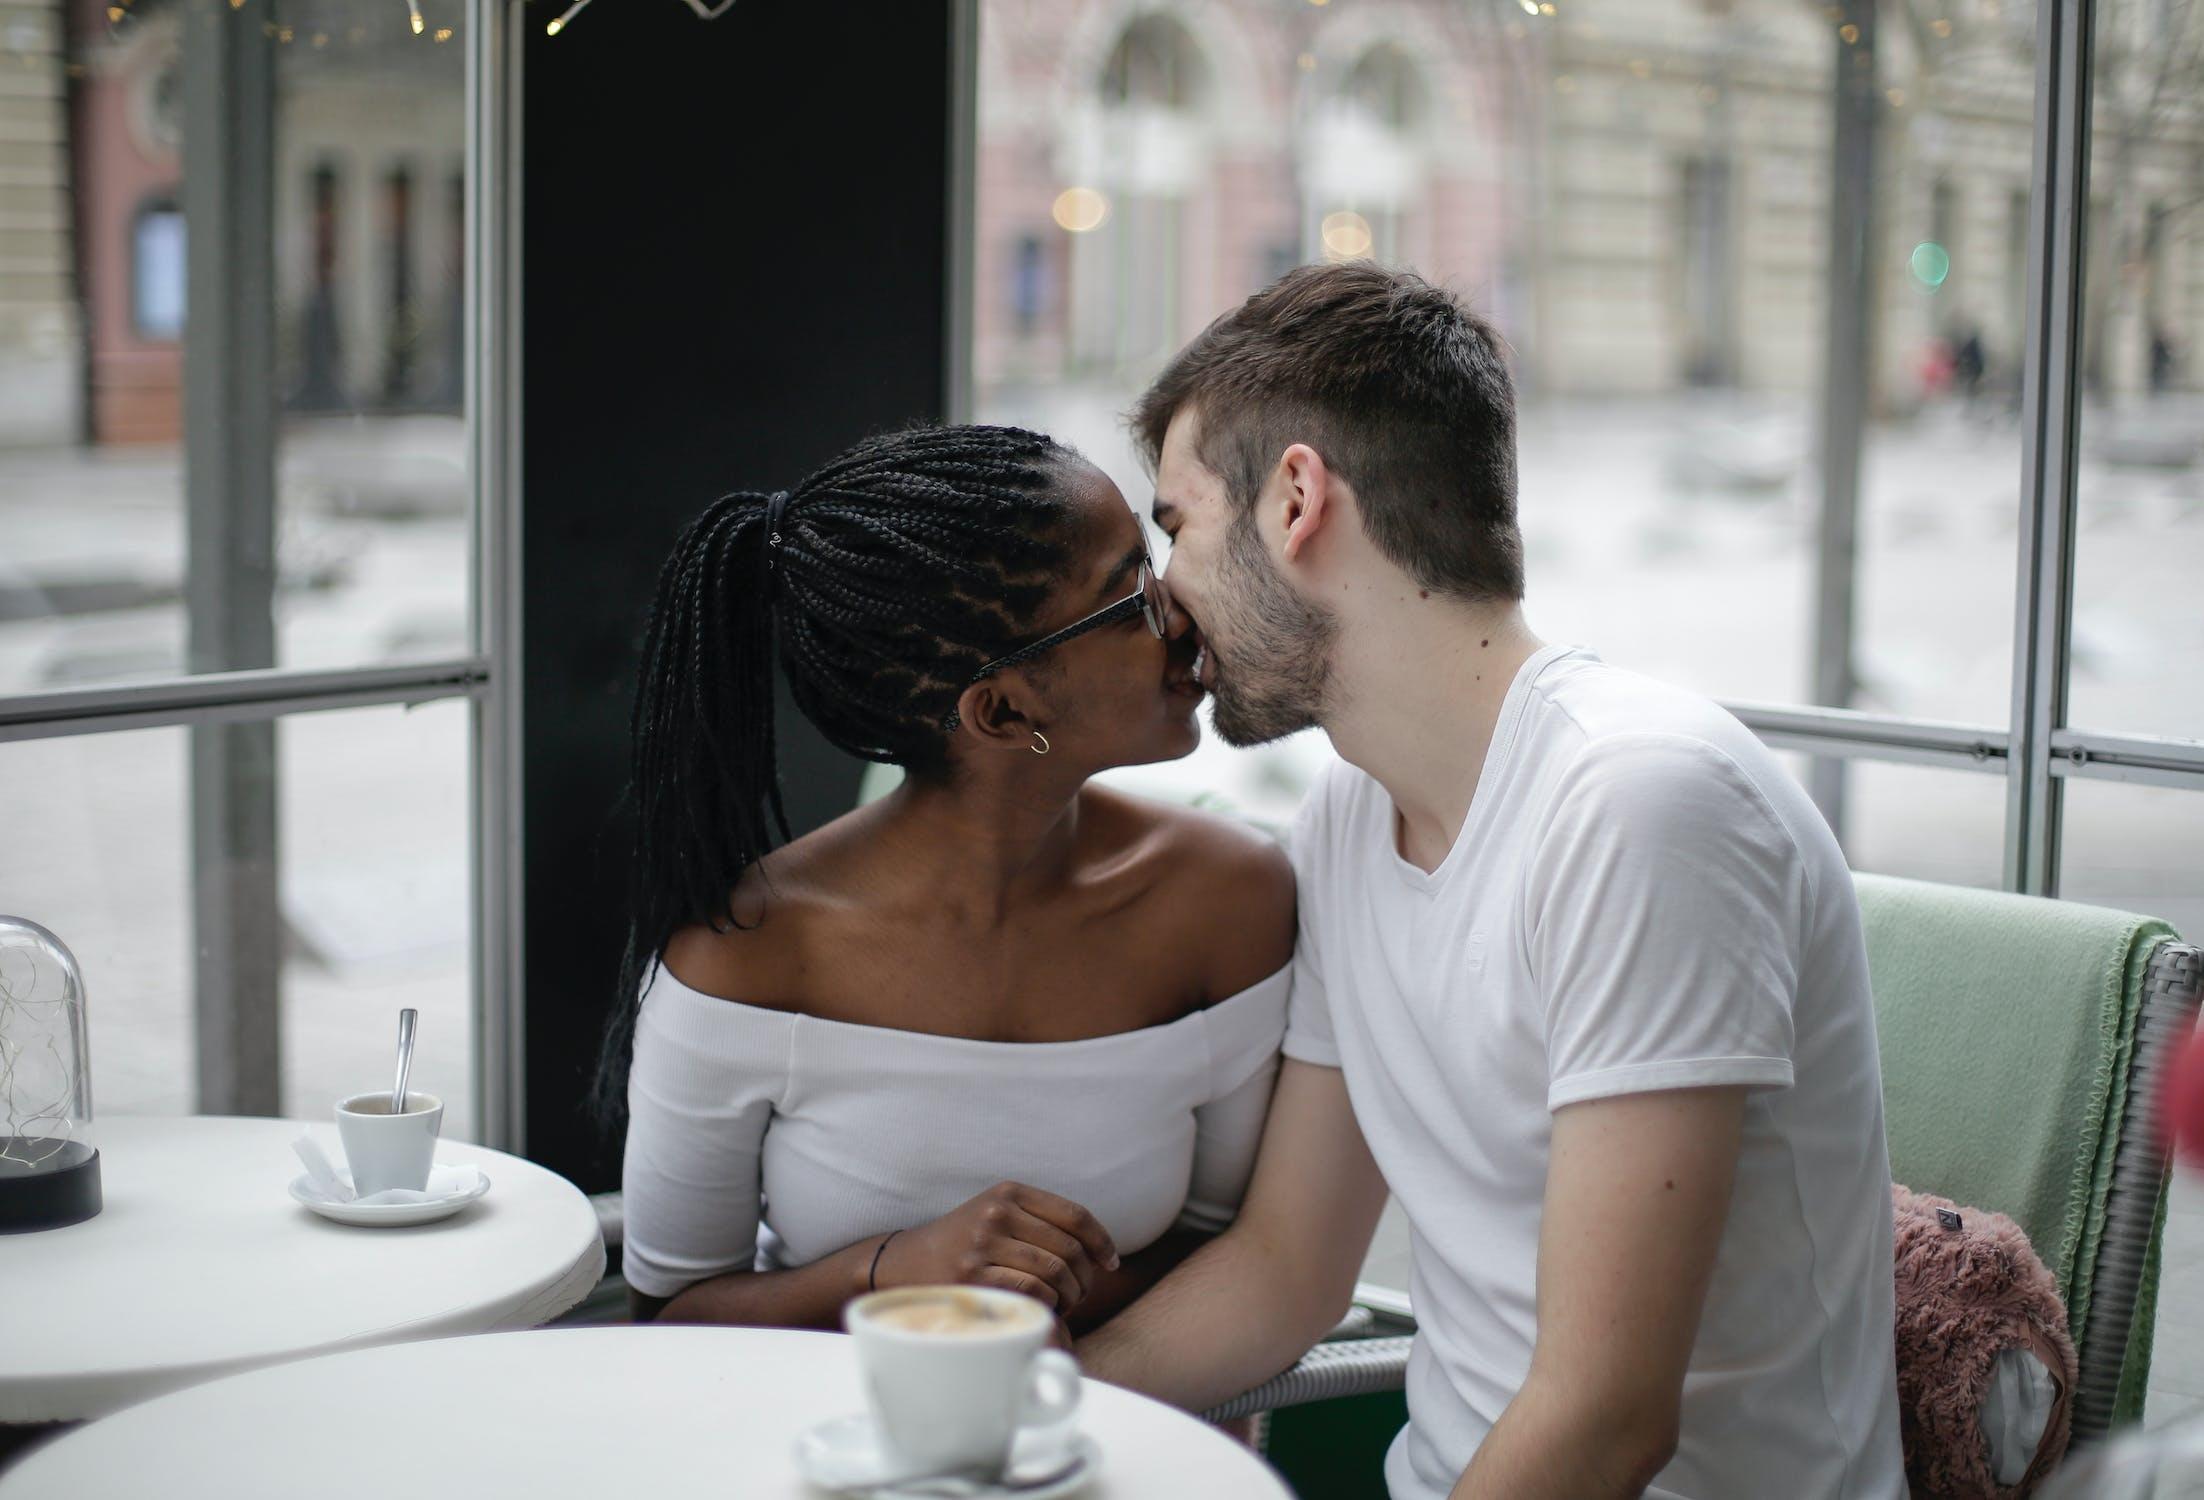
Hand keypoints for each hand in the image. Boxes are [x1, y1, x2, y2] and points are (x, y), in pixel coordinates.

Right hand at [879, 1181, 1119, 1312]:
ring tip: (1065, 1304)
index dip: (1102, 1241)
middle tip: (1082, 1293)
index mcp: (1010, 1191)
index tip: (1110, 1262)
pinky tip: (1044, 1308)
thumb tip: (1100, 1250)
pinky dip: (1048, 1303)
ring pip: (1055, 1270)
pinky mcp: (974, 1276)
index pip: (1075, 1214)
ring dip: (1070, 1295)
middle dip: (1086, 1277)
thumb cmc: (963, 1244)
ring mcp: (984, 1244)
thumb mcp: (998, 1214)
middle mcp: (998, 1212)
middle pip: (1070, 1247)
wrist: (904, 1263)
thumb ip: (1040, 1221)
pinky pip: (1034, 1290)